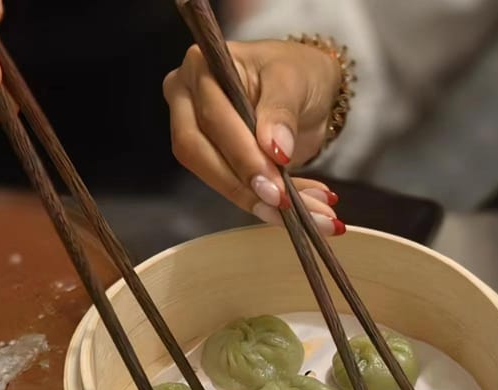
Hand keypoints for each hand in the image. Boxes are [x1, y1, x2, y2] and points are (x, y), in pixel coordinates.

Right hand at [163, 39, 344, 234]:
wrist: (309, 86)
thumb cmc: (297, 70)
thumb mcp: (294, 81)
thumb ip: (281, 112)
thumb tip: (275, 149)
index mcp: (201, 68)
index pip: (212, 119)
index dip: (241, 155)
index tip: (275, 181)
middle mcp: (188, 99)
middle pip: (198, 152)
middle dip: (242, 184)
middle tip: (282, 203)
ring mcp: (198, 131)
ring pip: (212, 176)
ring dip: (258, 201)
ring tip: (303, 214)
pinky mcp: (215, 159)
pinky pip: (232, 186)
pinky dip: (268, 202)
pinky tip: (301, 210)